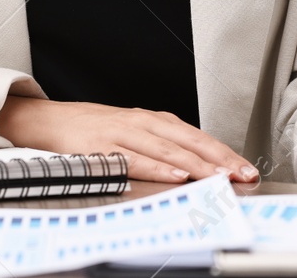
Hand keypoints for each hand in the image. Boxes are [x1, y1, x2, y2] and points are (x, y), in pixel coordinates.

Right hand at [0, 96, 257, 183]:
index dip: (224, 152)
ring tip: (219, 176)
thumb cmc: (96, 129)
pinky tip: (175, 176)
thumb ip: (163, 147)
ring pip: (167, 150)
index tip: (246, 168)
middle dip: (219, 159)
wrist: (50, 120)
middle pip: (189, 141)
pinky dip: (157, 168)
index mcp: (155, 121)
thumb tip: (199, 165)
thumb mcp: (135, 132)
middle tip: (243, 174)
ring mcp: (123, 134)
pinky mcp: (103, 148)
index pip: (198, 136)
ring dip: (197, 164)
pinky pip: (134, 160)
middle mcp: (144, 123)